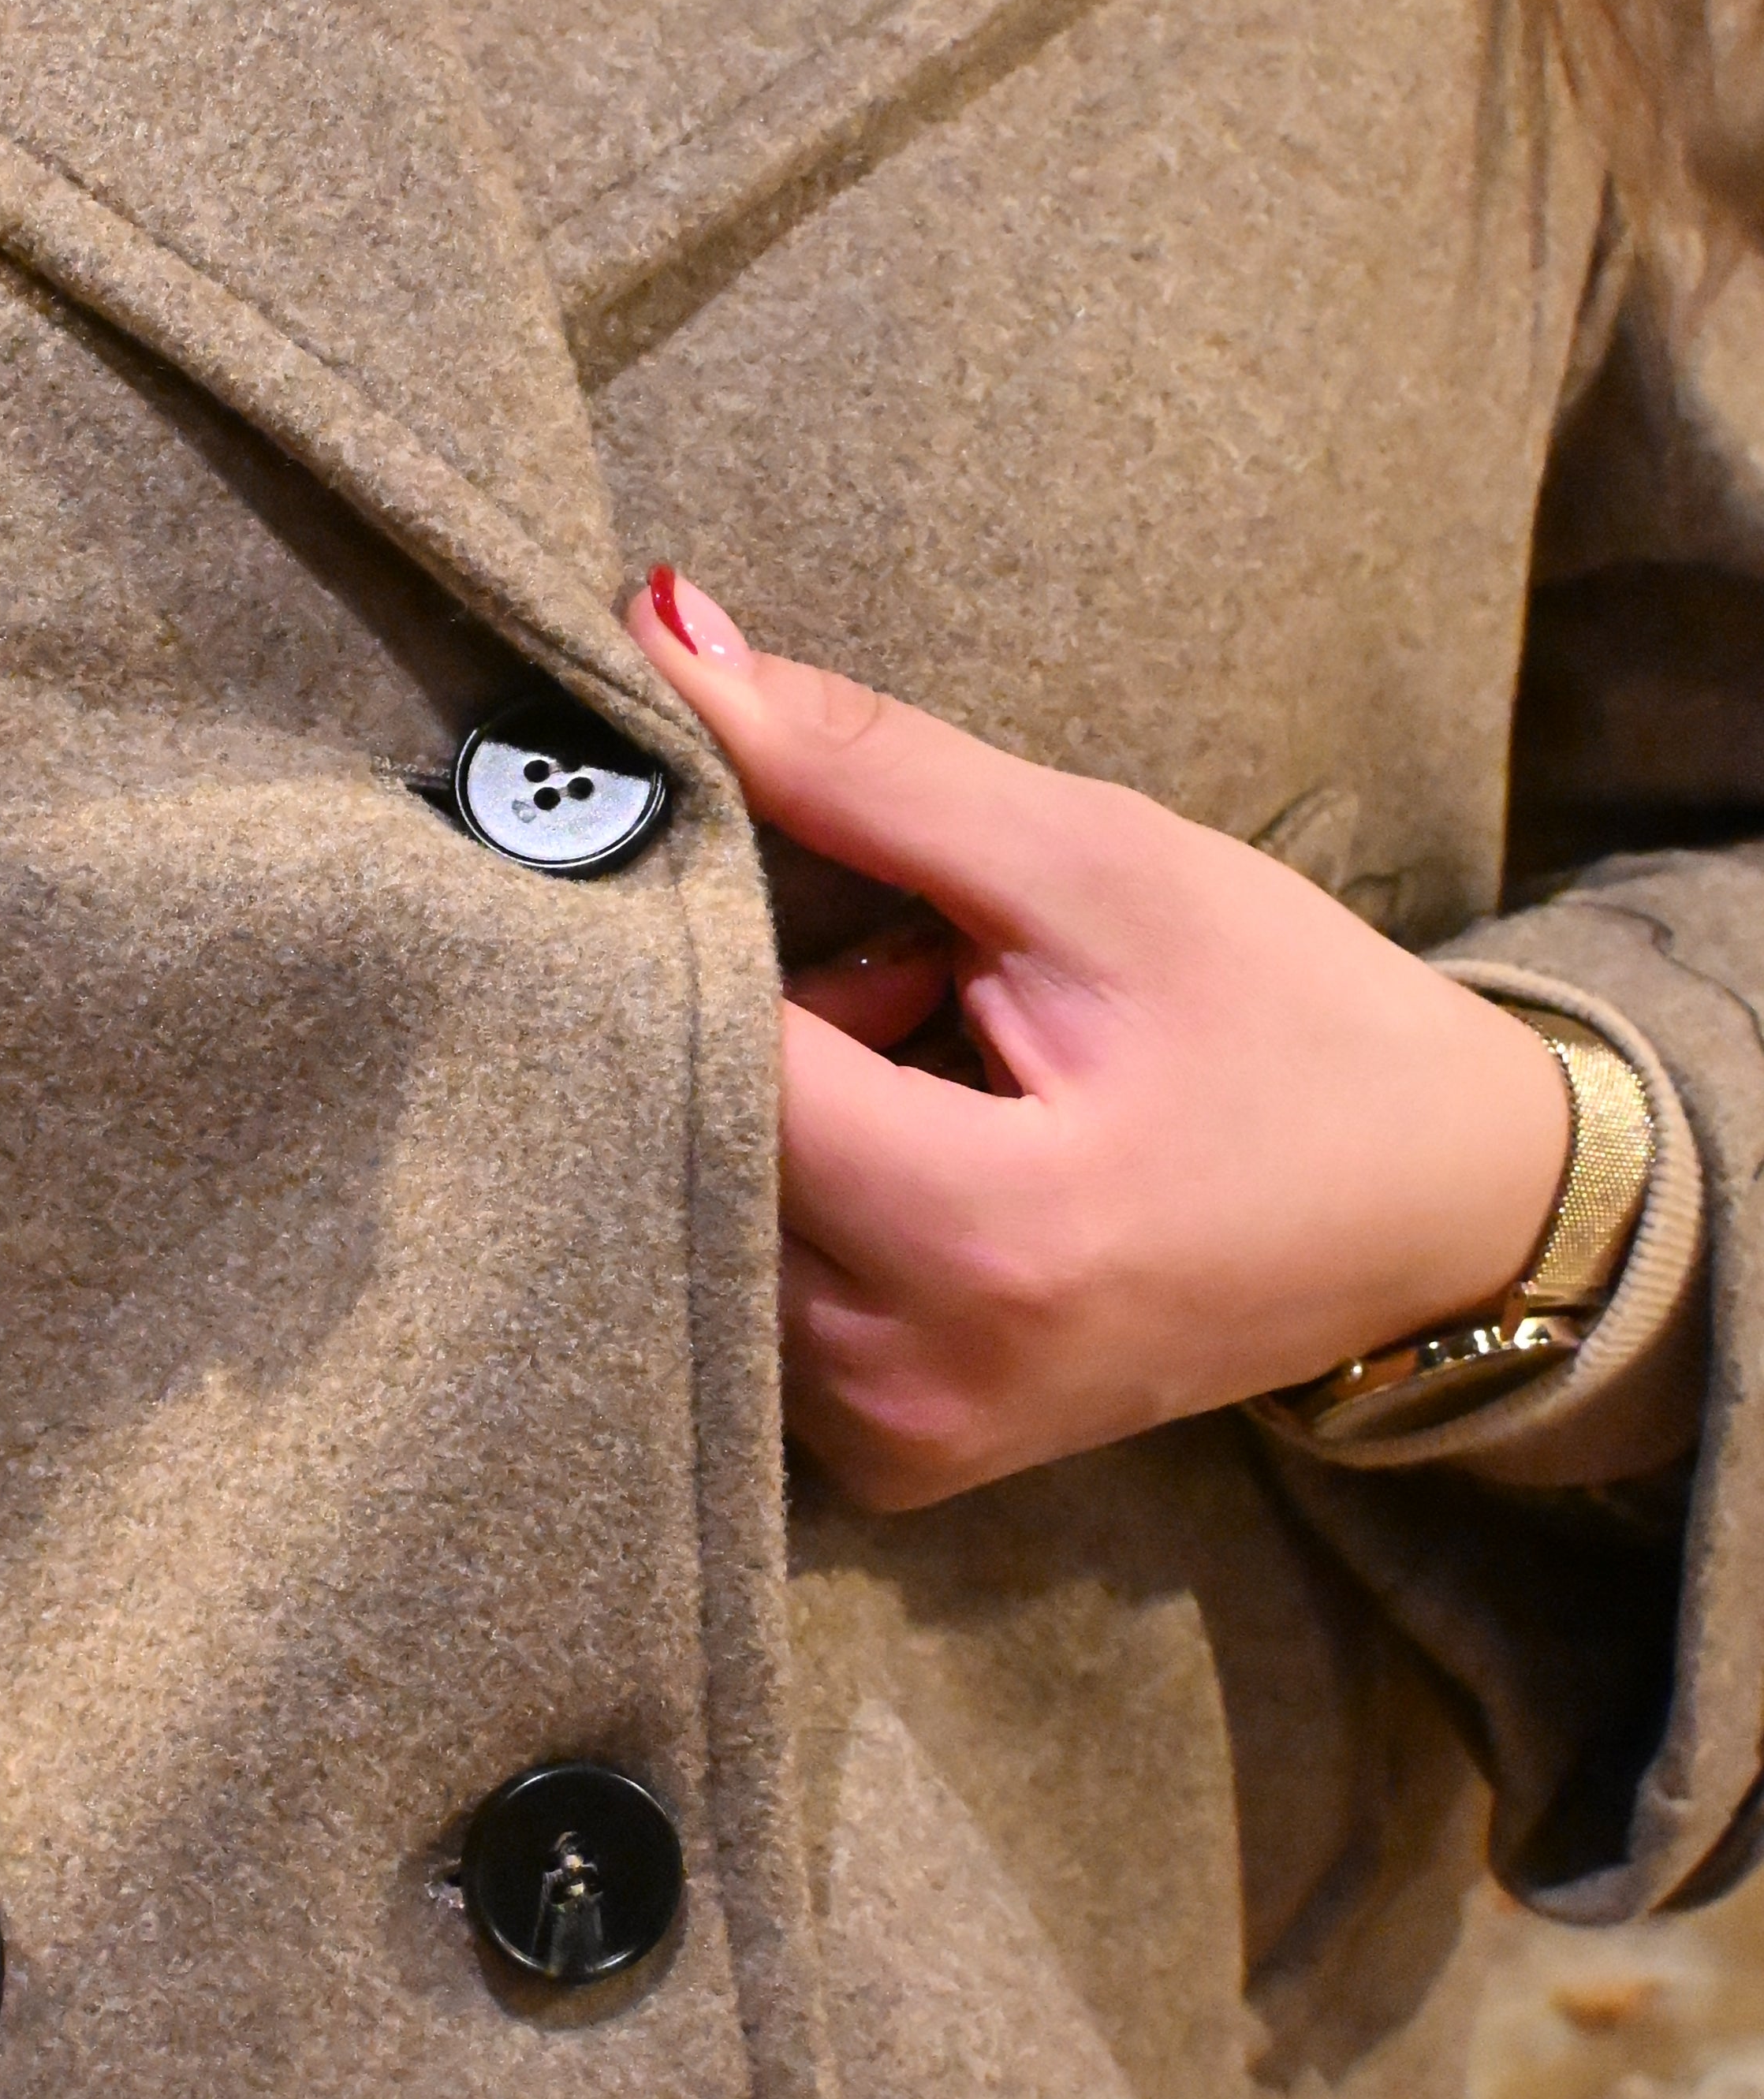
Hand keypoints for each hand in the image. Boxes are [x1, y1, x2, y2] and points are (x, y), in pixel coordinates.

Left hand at [629, 568, 1574, 1512]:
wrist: (1442, 1215)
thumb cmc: (1294, 1022)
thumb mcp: (1096, 863)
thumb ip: (863, 767)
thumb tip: (657, 638)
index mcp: (980, 1240)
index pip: (711, 1059)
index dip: (691, 928)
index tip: (725, 841)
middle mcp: (904, 1381)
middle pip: (688, 1143)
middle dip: (755, 1015)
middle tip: (901, 953)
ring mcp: (889, 1443)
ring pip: (706, 1215)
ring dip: (779, 1104)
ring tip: (929, 1040)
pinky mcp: (887, 1460)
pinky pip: (759, 1285)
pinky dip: (802, 1184)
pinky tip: (915, 1128)